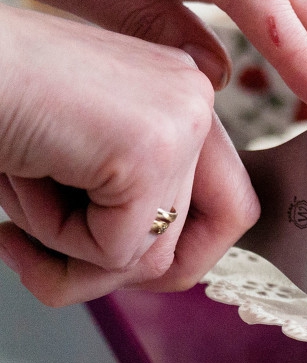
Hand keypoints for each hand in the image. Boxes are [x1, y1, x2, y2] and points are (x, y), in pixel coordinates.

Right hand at [0, 5, 258, 304]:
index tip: (89, 255)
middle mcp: (195, 97)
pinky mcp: (150, 150)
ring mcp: (181, 121)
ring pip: (151, 254)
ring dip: (67, 247)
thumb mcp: (77, 155)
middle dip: (123, 268)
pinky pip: (113, 250)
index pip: (228, 203)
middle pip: (208, 234)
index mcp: (181, 92)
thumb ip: (129, 200)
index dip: (165, 250)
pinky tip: (20, 177)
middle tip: (39, 255)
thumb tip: (160, 271)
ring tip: (18, 190)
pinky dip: (52, 237)